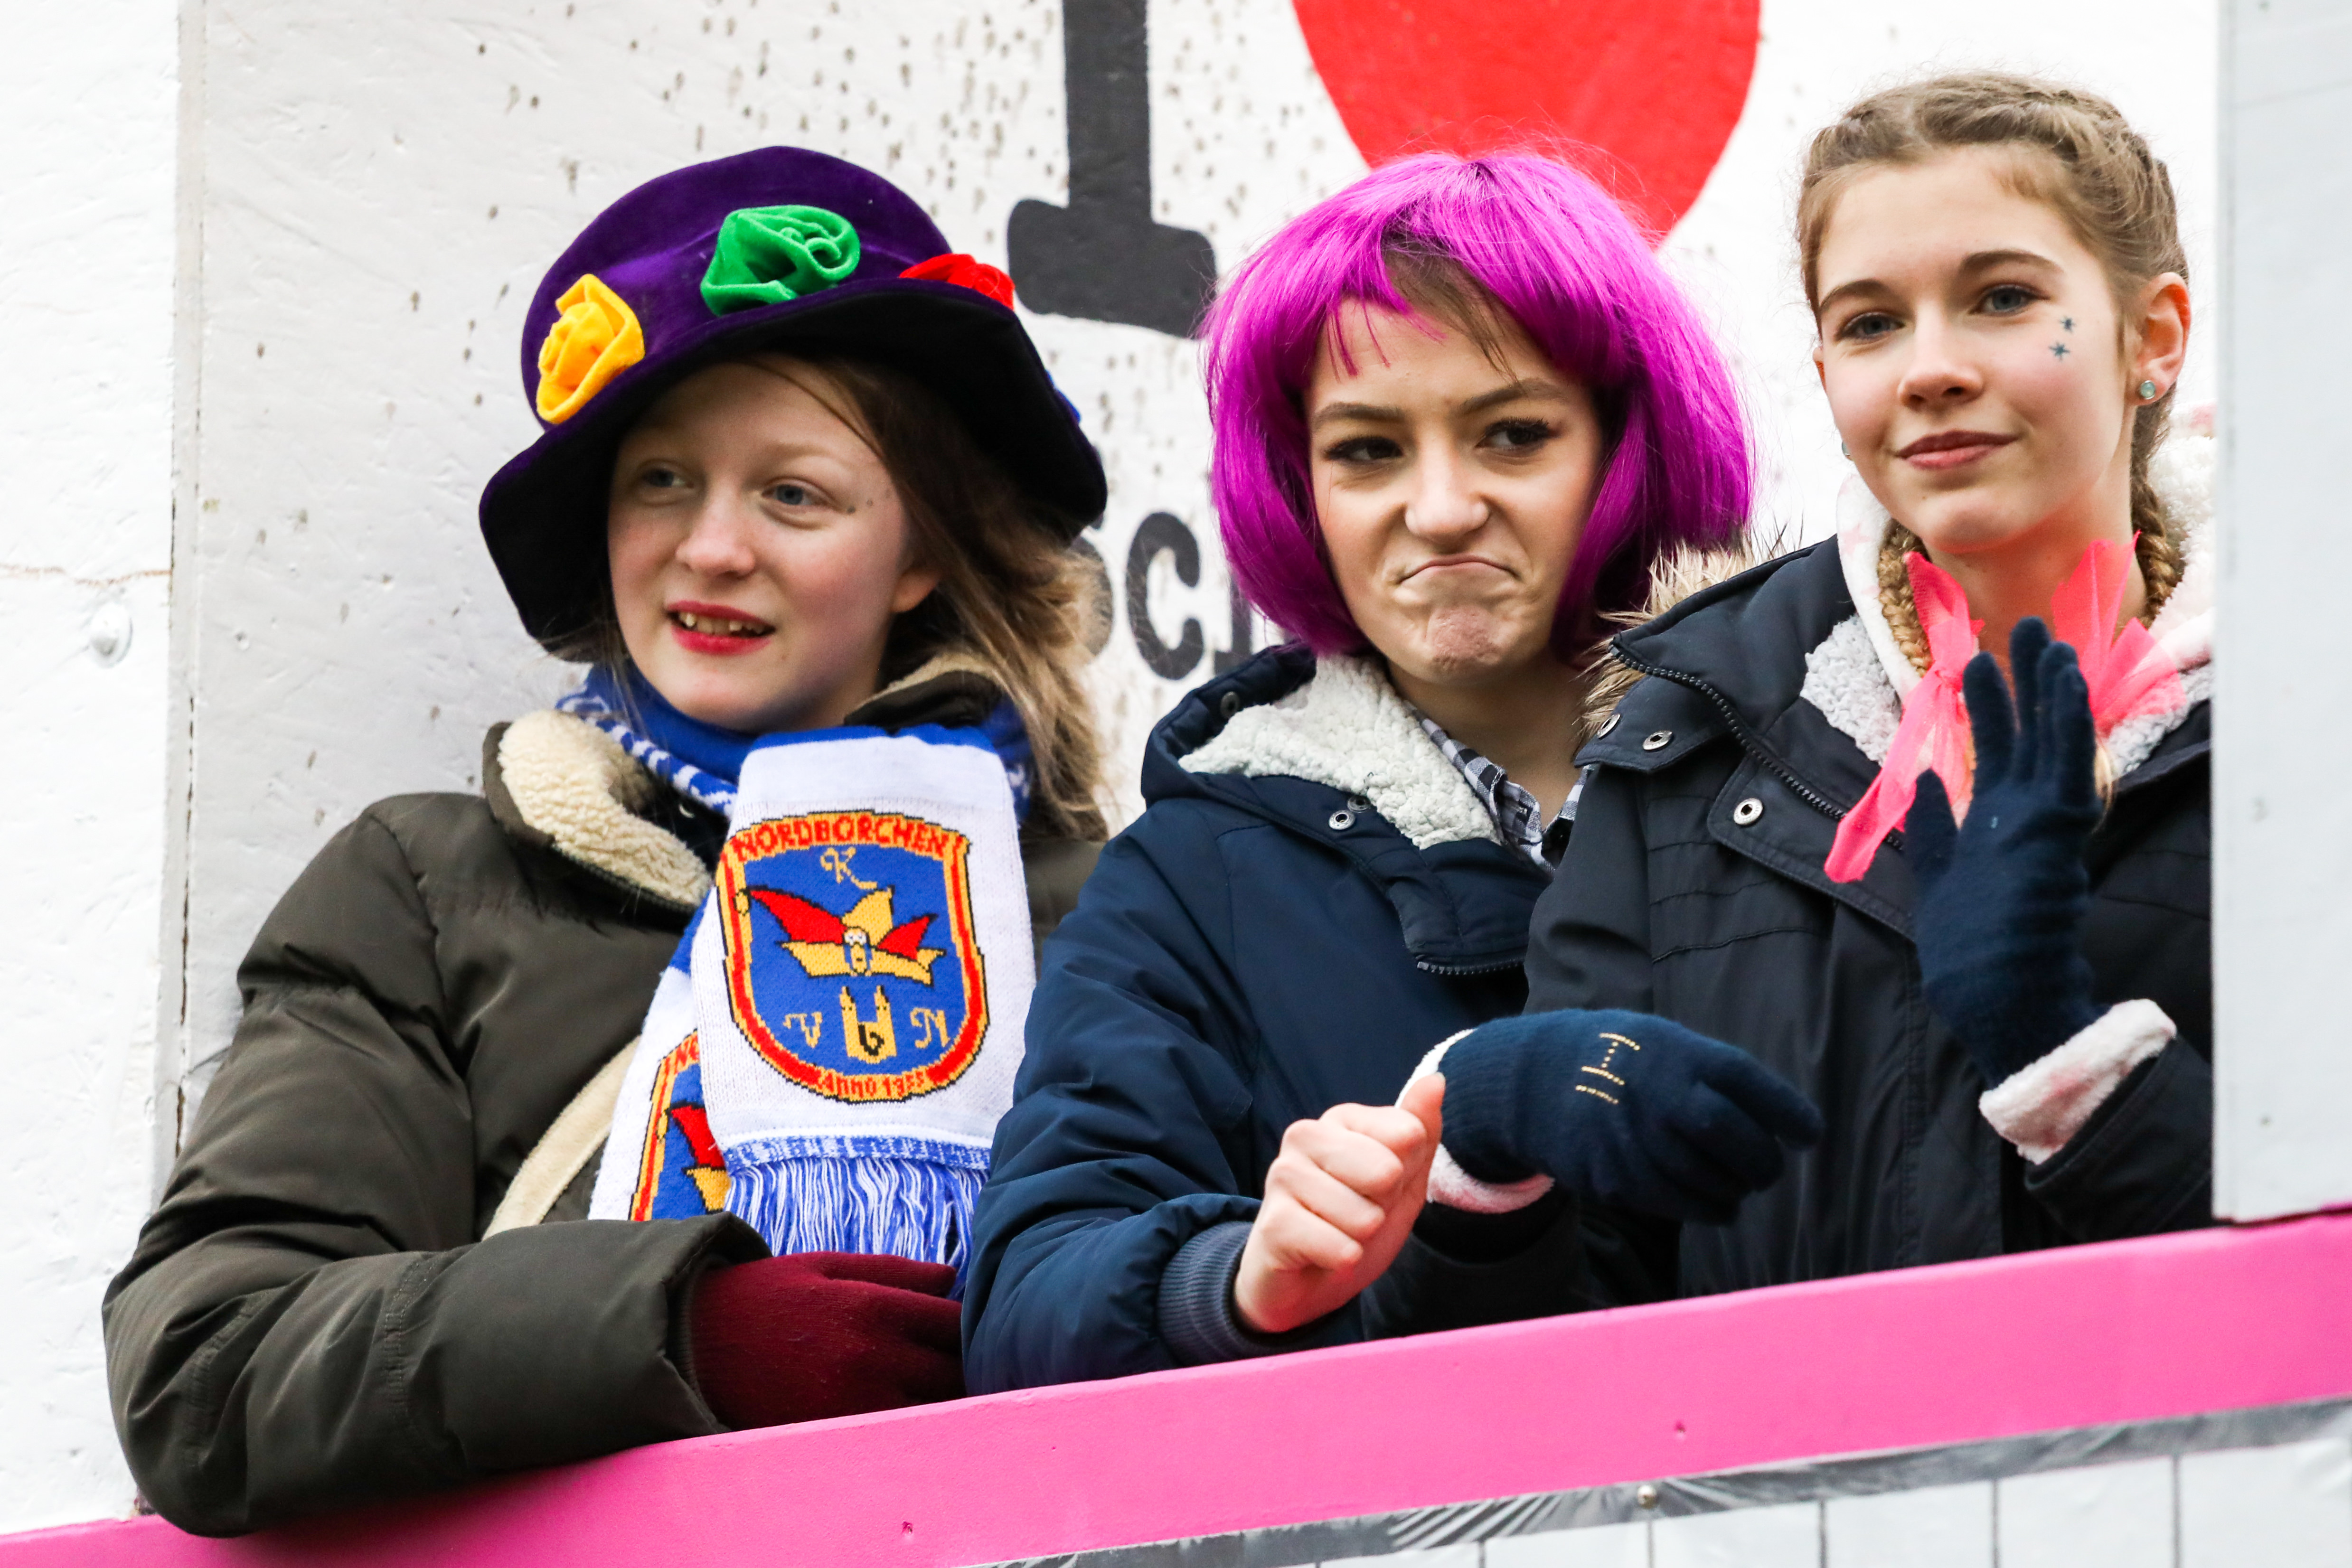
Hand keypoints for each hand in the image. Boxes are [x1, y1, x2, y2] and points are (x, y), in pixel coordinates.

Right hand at [687, 1251, 963, 1428]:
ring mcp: (854, 1405)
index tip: (972, 1325)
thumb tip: (952, 1278)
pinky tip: (898, 1408)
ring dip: (941, 1399)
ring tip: (933, 1386)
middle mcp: (872, 1359)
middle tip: (961, 1359)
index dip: (972, 1325)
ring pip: (931, 1411)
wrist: (693, 1344)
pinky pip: (892, 1435)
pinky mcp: (834, 1436)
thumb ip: (895, 1271)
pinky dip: (906, 1425)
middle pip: (953, 1372)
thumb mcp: (827, 1265)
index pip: (956, 1323)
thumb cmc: (766, 1296)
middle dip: (964, 1365)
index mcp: (874, 1307)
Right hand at [1233, 1075, 1443, 1334]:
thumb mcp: (1403, 1181)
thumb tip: (1436, 1080)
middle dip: (1383, 1207)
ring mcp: (1283, 1176)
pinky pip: (1339, 1247)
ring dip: (1360, 1239)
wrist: (1305, 1283)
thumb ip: (1420, 1130)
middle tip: (1357, 1216)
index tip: (1378, 1190)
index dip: (1405, 1176)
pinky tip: (1321, 1256)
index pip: (1408, 1136)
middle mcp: (1305, 1135)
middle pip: (1387, 1171)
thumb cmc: (1355, 1224)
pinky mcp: (1272, 1223)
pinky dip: (1343, 1261)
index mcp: (1340, 1118)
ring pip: (1364, 1215)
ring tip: (1337, 1234)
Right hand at [1441, 1009, 1821, 1223]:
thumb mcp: (1668, 1043)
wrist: (1537, 1081)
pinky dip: (1707, 1208)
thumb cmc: (1624, 1060)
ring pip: (1711, 1182)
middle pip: (1734, 1138)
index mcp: (1678, 1055)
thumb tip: (1783, 1124)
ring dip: (1736, 1190)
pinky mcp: (1616, 1178)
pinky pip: (1680, 1205)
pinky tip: (1714, 1202)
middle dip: (1763, 1162)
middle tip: (1768, 1168)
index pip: (1749, 1084)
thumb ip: (1716, 1076)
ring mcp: (1635, 1139)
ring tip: (1738, 1185)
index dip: (1788, 1113)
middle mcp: (1658, 1095)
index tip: (1809, 1134)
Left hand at [1908, 617, 2104, 1085]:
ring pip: (2054, 739)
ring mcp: (2043, 820)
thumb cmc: (1968, 949)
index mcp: (1995, 825)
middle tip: (2028, 628)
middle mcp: (2023, 816)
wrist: (1993, 990)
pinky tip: (2068, 682)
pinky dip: (2069, 722)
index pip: (1997, 751)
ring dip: (2054, 688)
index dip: (1991, 707)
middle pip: (2029, 733)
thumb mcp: (1937, 875)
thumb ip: (1936, 826)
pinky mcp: (2057, 830)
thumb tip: (1928, 780)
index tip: (1978, 663)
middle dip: (2028, 681)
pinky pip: (2067, 765)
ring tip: (2051, 639)